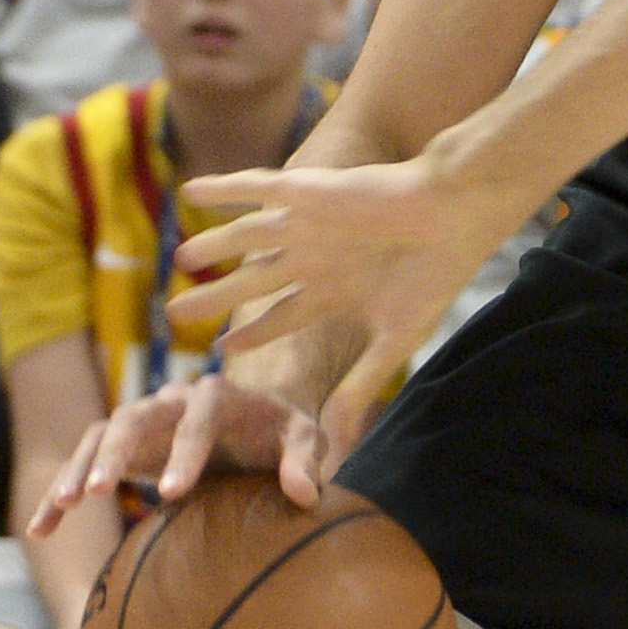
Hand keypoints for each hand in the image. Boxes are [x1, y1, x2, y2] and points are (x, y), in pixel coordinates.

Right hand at [28, 373, 328, 531]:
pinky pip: (84, 464)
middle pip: (134, 418)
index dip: (185, 452)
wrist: (256, 423)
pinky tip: (41, 530)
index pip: (199, 417)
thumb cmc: (282, 432)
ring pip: (100, 437)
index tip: (173, 493)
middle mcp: (171, 401)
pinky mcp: (123, 446)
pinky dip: (61, 492)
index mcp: (219, 395)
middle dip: (113, 454)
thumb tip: (305, 495)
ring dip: (78, 468)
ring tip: (62, 506)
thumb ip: (307, 461)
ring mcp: (142, 421)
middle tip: (94, 492)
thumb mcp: (305, 439)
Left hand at [167, 156, 511, 458]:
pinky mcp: (307, 192)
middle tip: (174, 314)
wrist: (453, 214)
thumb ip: (360, 383)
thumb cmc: (436, 274)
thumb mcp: (395, 338)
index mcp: (339, 291)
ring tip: (179, 258)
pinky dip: (221, 189)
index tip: (224, 349)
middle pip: (253, 282)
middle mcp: (319, 257)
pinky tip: (190, 191)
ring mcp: (310, 225)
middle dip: (215, 297)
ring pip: (246, 238)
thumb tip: (335, 440)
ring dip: (213, 246)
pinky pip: (254, 188)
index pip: (284, 316)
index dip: (253, 332)